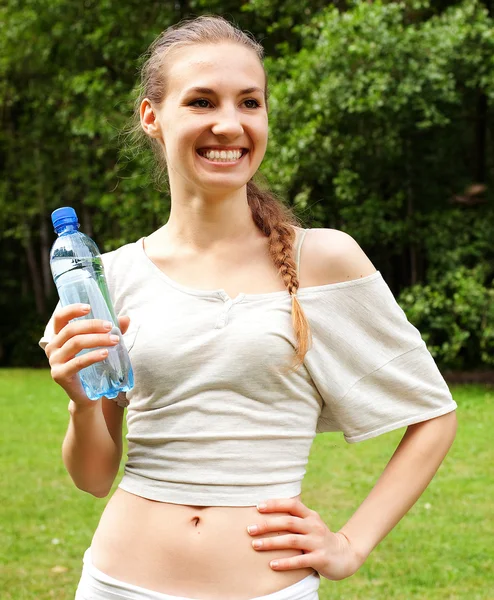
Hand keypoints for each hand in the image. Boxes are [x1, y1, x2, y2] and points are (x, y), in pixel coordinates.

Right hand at [45, 303, 130, 405]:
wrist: (88, 395)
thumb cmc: (93, 366)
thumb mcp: (101, 345)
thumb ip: (111, 331)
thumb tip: (126, 318)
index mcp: (58, 337)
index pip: (60, 318)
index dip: (72, 310)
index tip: (89, 307)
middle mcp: (52, 347)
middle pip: (71, 329)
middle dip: (92, 325)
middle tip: (110, 326)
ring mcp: (54, 362)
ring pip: (75, 343)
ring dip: (97, 339)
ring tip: (115, 340)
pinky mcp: (59, 375)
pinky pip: (77, 362)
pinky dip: (92, 356)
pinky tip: (105, 353)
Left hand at [247, 497, 361, 580]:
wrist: (345, 555)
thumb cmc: (319, 538)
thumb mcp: (310, 524)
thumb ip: (294, 518)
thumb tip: (266, 512)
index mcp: (310, 515)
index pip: (292, 504)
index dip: (275, 504)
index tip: (258, 507)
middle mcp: (314, 526)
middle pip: (288, 522)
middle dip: (267, 525)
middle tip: (249, 529)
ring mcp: (317, 542)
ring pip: (291, 540)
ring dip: (271, 543)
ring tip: (255, 545)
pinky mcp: (320, 558)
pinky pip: (300, 560)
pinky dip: (285, 562)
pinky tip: (272, 565)